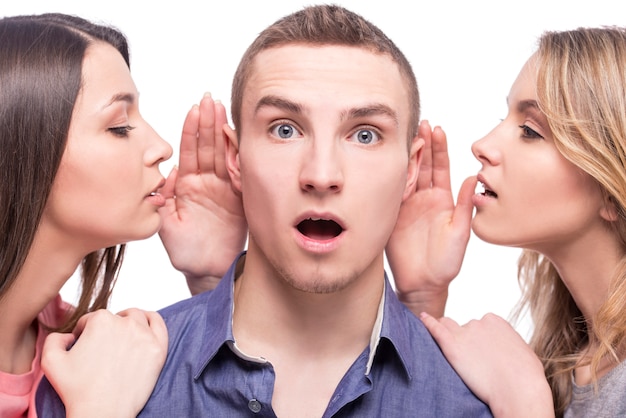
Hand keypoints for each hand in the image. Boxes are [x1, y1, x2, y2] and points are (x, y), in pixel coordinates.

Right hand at [41, 309, 167, 417]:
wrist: (102, 412)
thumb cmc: (78, 390)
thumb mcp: (50, 360)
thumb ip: (54, 338)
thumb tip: (69, 335)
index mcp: (100, 320)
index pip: (92, 320)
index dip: (85, 333)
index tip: (86, 346)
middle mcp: (124, 323)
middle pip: (116, 317)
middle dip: (108, 328)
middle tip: (105, 346)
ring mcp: (144, 335)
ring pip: (138, 317)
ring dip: (129, 322)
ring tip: (124, 336)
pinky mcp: (158, 348)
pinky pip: (159, 325)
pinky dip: (152, 322)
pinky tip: (145, 330)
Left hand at [159, 94, 246, 294]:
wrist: (207, 270)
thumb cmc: (185, 251)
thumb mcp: (165, 224)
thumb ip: (164, 197)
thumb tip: (168, 172)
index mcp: (186, 185)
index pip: (189, 151)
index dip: (191, 129)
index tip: (194, 108)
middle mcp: (205, 183)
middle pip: (208, 146)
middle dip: (208, 122)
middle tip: (210, 100)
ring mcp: (223, 189)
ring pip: (223, 155)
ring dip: (223, 132)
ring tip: (223, 110)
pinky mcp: (239, 199)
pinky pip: (238, 174)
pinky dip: (238, 156)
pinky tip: (237, 138)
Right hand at [386, 120, 475, 316]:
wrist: (424, 283)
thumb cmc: (446, 262)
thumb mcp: (461, 232)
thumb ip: (465, 205)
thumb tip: (475, 177)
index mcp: (442, 200)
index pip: (440, 167)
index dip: (439, 148)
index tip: (438, 128)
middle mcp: (424, 198)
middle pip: (421, 165)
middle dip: (421, 143)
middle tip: (420, 123)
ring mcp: (407, 205)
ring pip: (406, 174)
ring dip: (407, 155)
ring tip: (408, 135)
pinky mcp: (392, 214)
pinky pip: (392, 192)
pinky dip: (393, 176)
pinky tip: (392, 160)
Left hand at [421, 312, 553, 417]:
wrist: (518, 389)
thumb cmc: (526, 377)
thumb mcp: (522, 352)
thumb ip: (508, 344)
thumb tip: (506, 348)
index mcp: (496, 321)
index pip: (480, 325)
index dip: (479, 340)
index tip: (481, 354)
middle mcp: (479, 322)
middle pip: (464, 328)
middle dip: (464, 340)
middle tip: (469, 360)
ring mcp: (464, 333)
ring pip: (447, 327)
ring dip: (447, 335)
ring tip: (449, 350)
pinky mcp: (452, 345)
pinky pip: (435, 328)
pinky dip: (428, 323)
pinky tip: (423, 319)